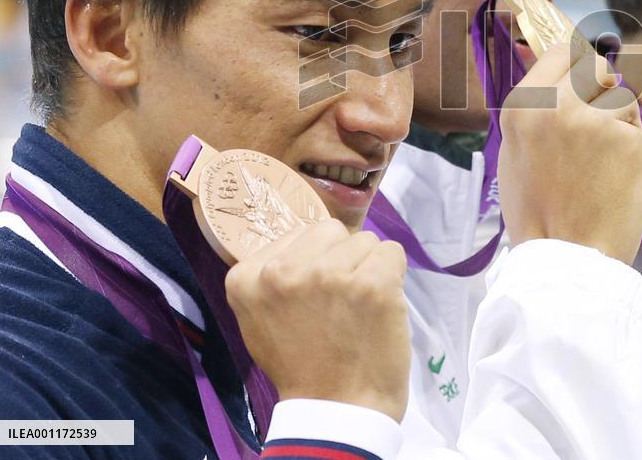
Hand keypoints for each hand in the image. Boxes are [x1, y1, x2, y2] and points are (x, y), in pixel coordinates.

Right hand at [225, 220, 410, 421]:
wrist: (335, 411)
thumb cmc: (300, 366)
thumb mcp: (261, 319)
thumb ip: (274, 277)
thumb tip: (306, 242)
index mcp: (247, 277)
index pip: (300, 233)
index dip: (315, 260)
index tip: (315, 296)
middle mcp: (283, 271)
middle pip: (331, 231)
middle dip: (342, 257)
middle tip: (340, 301)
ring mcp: (329, 275)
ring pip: (365, 240)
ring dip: (368, 268)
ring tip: (358, 309)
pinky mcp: (371, 284)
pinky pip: (392, 251)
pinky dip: (394, 275)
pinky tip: (380, 306)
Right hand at [497, 38, 641, 263]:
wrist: (565, 258)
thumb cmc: (536, 210)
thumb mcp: (515, 151)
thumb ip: (536, 109)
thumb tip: (557, 73)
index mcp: (524, 105)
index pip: (560, 52)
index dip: (574, 63)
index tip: (580, 77)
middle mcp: (559, 104)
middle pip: (596, 68)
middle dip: (601, 89)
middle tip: (594, 123)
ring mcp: (597, 121)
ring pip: (622, 100)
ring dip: (618, 123)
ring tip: (599, 164)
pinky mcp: (630, 141)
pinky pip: (636, 132)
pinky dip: (631, 152)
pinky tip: (614, 179)